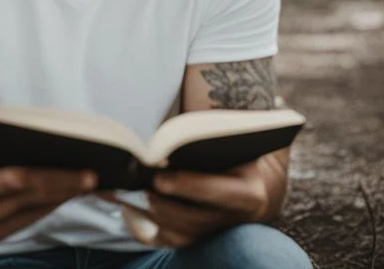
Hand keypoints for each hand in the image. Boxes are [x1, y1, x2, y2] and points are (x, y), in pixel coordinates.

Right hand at [0, 158, 96, 253]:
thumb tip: (24, 142)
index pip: (7, 184)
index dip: (42, 174)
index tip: (69, 163)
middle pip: (24, 201)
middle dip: (60, 187)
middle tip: (91, 175)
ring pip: (28, 216)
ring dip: (59, 200)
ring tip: (84, 184)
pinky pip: (23, 225)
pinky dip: (45, 208)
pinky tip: (63, 196)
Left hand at [111, 160, 270, 248]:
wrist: (252, 185)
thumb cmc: (235, 154)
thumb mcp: (231, 145)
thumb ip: (207, 144)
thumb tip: (168, 142)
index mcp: (249, 193)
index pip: (216, 192)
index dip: (187, 186)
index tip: (159, 178)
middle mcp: (235, 220)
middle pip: (194, 219)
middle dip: (164, 205)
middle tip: (141, 188)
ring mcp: (218, 234)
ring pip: (182, 235)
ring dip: (155, 217)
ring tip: (132, 196)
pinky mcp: (202, 241)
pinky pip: (173, 242)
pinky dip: (151, 229)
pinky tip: (132, 210)